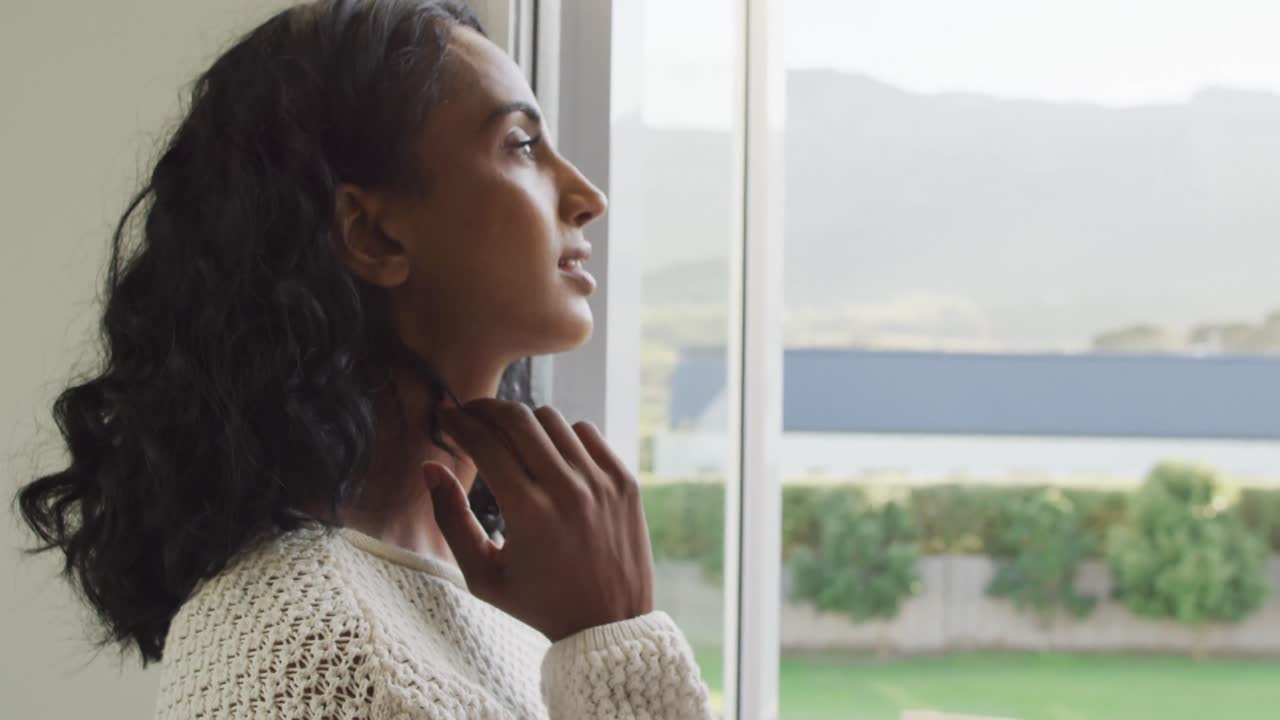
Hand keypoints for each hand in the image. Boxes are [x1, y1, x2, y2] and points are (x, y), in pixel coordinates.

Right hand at [423, 399, 655, 641]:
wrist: (609, 623)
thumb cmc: (538, 603)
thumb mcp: (482, 575)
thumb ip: (450, 520)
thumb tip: (429, 468)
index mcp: (529, 514)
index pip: (486, 444)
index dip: (459, 423)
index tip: (445, 416)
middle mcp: (568, 491)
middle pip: (519, 419)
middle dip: (487, 408)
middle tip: (471, 413)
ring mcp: (602, 483)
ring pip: (553, 420)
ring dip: (523, 422)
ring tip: (508, 438)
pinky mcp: (625, 481)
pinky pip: (587, 433)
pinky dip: (562, 436)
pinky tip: (549, 454)